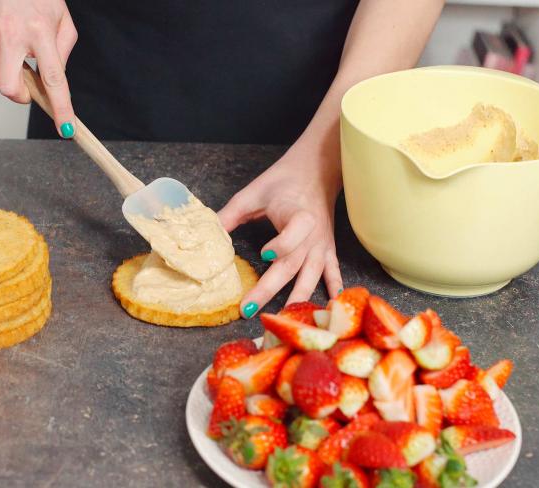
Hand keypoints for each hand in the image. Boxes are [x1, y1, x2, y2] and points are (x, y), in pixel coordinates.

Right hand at [0, 0, 77, 136]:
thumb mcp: (61, 19)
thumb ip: (62, 52)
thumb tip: (53, 84)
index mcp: (40, 30)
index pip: (53, 78)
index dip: (60, 107)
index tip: (65, 129)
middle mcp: (11, 31)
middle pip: (9, 88)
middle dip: (19, 96)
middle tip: (27, 89)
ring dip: (1, 77)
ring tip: (10, 56)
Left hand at [218, 140, 342, 317]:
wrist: (317, 170)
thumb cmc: (284, 180)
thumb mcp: (253, 192)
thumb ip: (230, 214)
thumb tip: (207, 234)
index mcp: (299, 217)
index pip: (292, 235)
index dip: (281, 245)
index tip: (263, 254)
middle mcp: (314, 235)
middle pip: (292, 266)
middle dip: (269, 289)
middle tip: (247, 309)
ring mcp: (323, 245)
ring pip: (312, 277)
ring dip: (298, 299)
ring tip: (284, 320)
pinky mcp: (328, 249)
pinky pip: (332, 273)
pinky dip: (332, 290)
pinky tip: (330, 308)